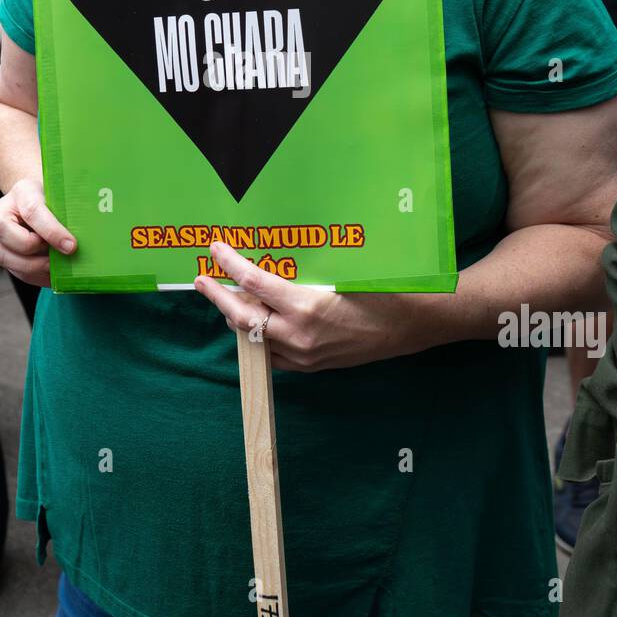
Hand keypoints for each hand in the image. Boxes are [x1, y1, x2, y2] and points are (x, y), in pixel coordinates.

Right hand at [0, 178, 76, 287]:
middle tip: (62, 255)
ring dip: (37, 267)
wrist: (37, 199)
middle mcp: (2, 213)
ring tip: (58, 267)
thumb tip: (81, 240)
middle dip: (40, 253)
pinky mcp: (0, 252)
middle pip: (14, 239)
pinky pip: (14, 271)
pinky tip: (53, 274)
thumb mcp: (62, 196)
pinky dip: (36, 276)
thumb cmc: (53, 198)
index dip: (52, 232)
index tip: (71, 246)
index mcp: (23, 192)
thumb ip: (69, 213)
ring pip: (6, 258)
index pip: (33, 212)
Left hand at [194, 241, 430, 371]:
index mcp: (306, 306)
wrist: (415, 324)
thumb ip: (303, 269)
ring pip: (254, 339)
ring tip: (226, 297)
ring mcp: (304, 355)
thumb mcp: (341, 271)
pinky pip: (273, 355)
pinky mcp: (312, 366)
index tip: (215, 250)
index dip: (230, 266)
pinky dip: (258, 337)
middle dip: (218, 297)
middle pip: (242, 318)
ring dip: (237, 318)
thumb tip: (270, 254)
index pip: (254, 283)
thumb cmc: (383, 289)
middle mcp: (299, 335)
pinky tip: (256, 322)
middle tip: (202, 280)